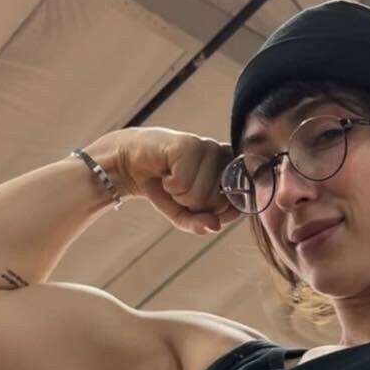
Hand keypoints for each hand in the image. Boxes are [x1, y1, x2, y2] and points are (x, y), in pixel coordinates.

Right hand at [112, 128, 242, 236]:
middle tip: (180, 188)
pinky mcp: (188, 144)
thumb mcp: (184, 214)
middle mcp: (222, 156)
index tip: (198, 201)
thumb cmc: (165, 187)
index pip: (237, 204)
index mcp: (230, 170)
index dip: (216, 212)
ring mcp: (207, 147)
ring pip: (201, 194)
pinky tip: (166, 173)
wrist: (133, 165)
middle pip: (218, 202)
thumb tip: (214, 226)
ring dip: (180, 194)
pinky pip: (184, 182)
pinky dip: (170, 185)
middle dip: (193, 204)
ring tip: (172, 180)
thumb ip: (201, 223)